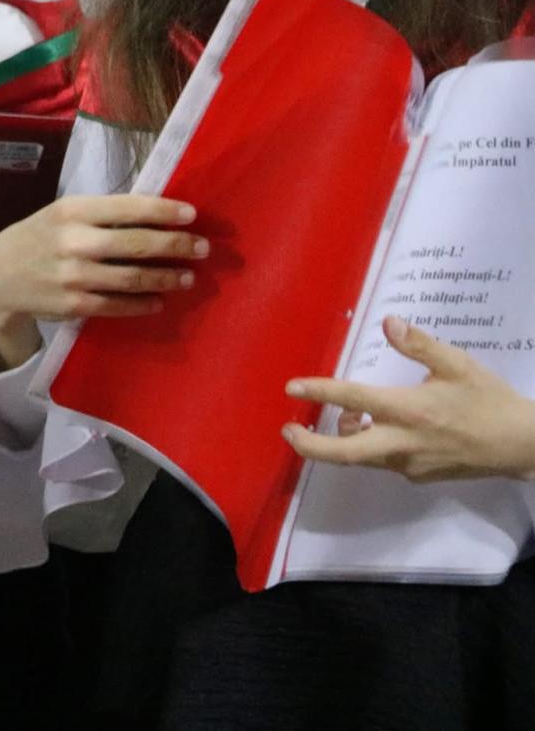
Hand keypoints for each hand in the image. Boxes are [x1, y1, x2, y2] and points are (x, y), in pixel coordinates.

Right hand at [0, 194, 206, 369]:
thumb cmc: (36, 238)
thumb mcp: (60, 214)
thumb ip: (101, 214)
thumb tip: (156, 217)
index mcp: (72, 210)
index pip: (128, 207)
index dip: (164, 211)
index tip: (192, 214)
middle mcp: (73, 241)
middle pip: (137, 244)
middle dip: (176, 246)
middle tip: (202, 247)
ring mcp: (73, 275)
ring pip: (133, 278)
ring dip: (166, 277)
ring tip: (188, 276)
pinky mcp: (73, 304)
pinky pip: (118, 305)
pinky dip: (143, 304)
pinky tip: (159, 301)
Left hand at [283, 316, 534, 482]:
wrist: (521, 446)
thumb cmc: (488, 400)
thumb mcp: (457, 365)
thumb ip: (419, 345)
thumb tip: (388, 322)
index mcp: (409, 410)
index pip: (353, 399)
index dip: (320, 392)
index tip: (293, 388)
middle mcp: (402, 443)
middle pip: (344, 453)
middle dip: (310, 445)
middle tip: (288, 432)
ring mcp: (409, 465)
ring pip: (362, 458)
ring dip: (344, 440)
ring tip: (346, 418)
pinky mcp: (418, 476)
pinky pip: (383, 462)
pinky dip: (370, 446)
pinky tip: (377, 429)